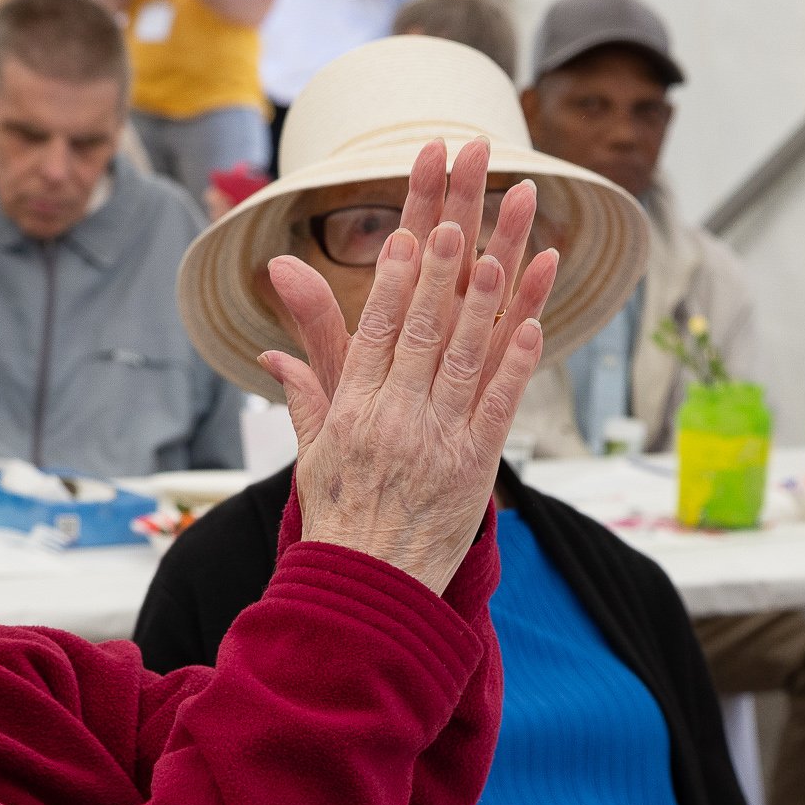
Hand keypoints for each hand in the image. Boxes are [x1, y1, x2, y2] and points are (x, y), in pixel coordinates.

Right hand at [261, 137, 557, 592]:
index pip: (374, 329)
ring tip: (499, 251)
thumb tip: (270, 352)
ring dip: (483, 302)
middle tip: (457, 214)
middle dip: (440, 269)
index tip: (409, 232)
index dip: (394, 278)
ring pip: (463, 358)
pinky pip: (498, 406)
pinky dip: (517, 364)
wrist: (370, 589)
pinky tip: (534, 323)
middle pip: (420, 329)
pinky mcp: (476, 468)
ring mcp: (438, 441)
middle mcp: (394, 418)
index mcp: (353, 409)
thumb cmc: (343, 516)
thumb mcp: (314, 452)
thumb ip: (303, 393)